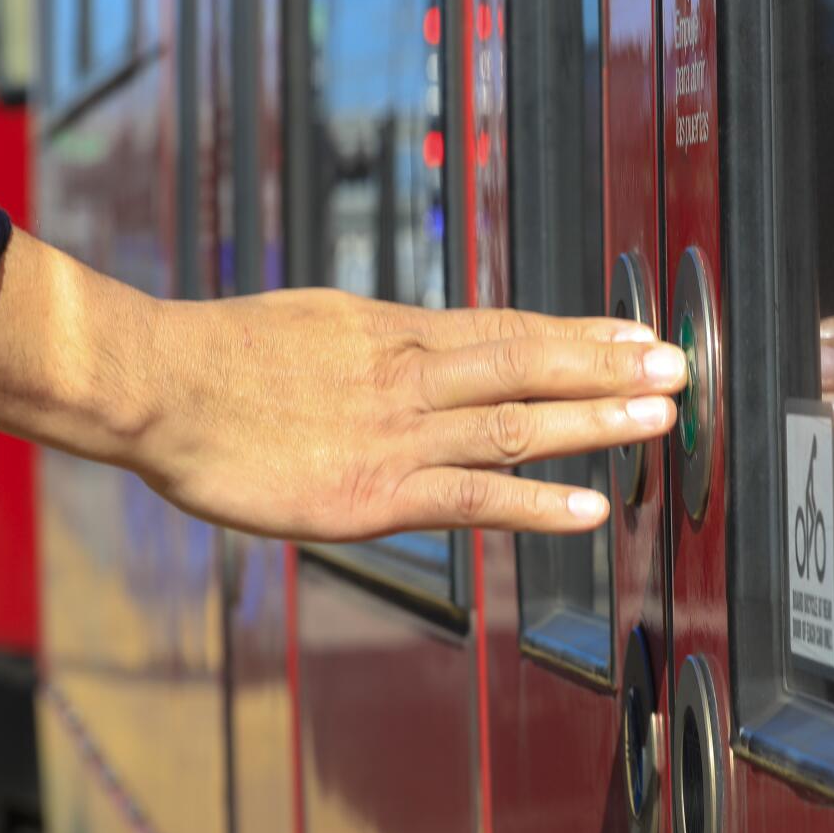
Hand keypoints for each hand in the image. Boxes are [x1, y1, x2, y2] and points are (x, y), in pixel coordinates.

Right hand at [0, 230, 686, 539]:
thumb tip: (412, 347)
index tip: (630, 332)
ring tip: (662, 419)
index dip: (574, 334)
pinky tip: (592, 507)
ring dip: (595, 422)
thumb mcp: (309, 325)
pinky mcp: (374, 493)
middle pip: (528, 365)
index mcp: (391, 331)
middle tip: (680, 365)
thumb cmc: (213, 358)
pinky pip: (473, 496)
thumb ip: (370, 344)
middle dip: (610, 368)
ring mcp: (397, 432)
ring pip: (516, 423)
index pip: (503, 329)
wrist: (153, 385)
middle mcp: (409, 373)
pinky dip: (537, 502)